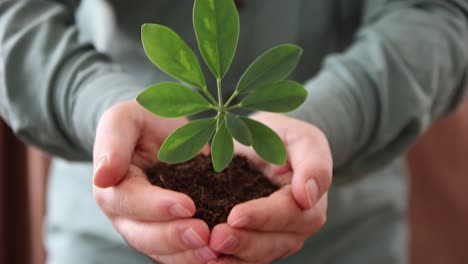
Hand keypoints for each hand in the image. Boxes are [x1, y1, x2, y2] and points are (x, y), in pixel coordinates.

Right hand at [93, 100, 216, 262]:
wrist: (156, 134)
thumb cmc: (140, 123)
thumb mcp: (124, 120)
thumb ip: (112, 143)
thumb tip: (102, 176)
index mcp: (112, 187)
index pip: (129, 201)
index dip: (156, 206)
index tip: (187, 205)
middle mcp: (125, 214)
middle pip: (143, 235)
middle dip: (174, 237)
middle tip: (205, 234)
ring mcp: (145, 227)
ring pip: (160, 251)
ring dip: (186, 255)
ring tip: (214, 252)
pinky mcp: (167, 233)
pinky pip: (177, 253)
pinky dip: (194, 257)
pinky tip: (218, 256)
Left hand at [209, 113, 331, 262]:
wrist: (263, 144)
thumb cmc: (282, 137)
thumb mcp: (300, 137)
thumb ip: (313, 162)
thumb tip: (309, 195)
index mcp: (309, 199)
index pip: (289, 213)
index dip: (263, 217)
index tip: (235, 216)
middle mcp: (297, 224)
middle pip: (275, 242)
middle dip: (245, 242)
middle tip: (216, 238)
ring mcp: (278, 237)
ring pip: (260, 255)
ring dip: (234, 257)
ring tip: (208, 251)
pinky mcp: (257, 242)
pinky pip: (245, 258)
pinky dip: (228, 260)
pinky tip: (207, 259)